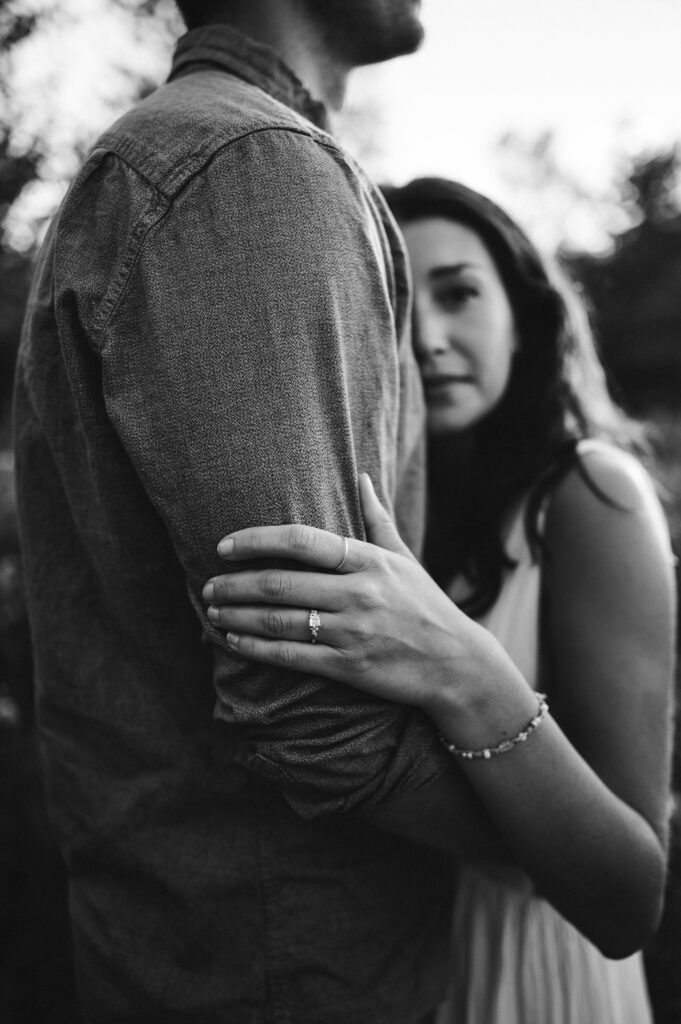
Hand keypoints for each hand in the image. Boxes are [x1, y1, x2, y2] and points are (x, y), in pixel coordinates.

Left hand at [202, 474, 490, 712]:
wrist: (456, 664)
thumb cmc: (426, 605)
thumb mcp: (405, 559)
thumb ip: (377, 519)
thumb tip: (361, 476)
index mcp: (369, 561)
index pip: (302, 541)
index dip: (256, 541)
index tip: (224, 546)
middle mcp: (359, 593)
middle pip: (281, 583)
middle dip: (235, 584)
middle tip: (207, 584)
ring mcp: (353, 632)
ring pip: (279, 620)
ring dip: (237, 614)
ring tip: (211, 610)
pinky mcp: (349, 667)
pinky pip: (290, 656)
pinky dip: (254, 647)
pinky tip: (231, 640)